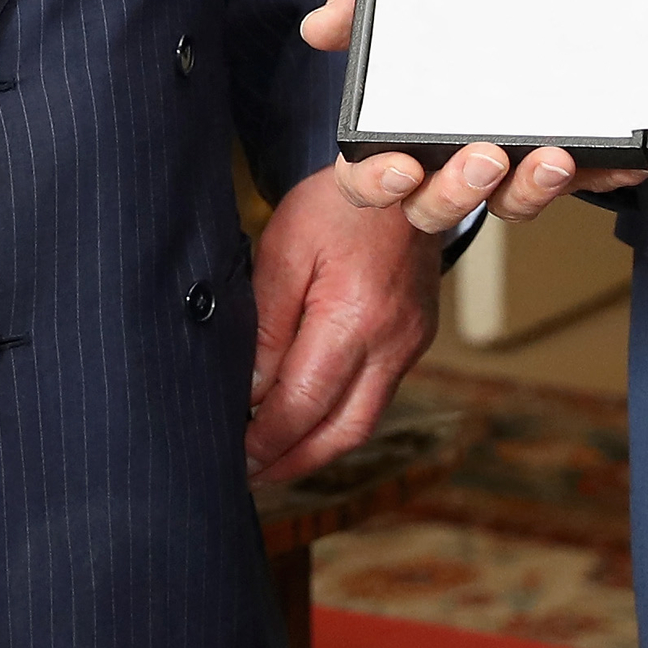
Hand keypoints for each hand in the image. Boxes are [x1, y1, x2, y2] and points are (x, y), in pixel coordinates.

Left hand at [244, 157, 441, 484]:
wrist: (404, 171)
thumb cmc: (338, 203)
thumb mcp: (283, 250)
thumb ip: (265, 326)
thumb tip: (247, 391)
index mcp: (355, 317)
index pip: (303, 403)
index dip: (265, 440)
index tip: (231, 456)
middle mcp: (391, 341)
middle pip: (340, 431)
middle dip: (290, 462)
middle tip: (247, 476)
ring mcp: (410, 344)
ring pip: (362, 423)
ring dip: (316, 450)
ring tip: (271, 462)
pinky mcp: (415, 341)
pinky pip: (376, 397)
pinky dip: (338, 420)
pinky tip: (306, 422)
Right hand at [300, 0, 647, 231]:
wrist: (514, 15)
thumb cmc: (438, 35)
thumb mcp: (395, 15)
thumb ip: (356, 13)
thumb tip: (320, 26)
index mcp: (398, 144)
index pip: (367, 182)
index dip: (377, 184)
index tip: (400, 169)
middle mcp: (448, 170)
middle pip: (438, 208)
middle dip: (460, 192)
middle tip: (485, 158)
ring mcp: (506, 172)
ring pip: (511, 205)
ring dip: (531, 190)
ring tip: (554, 158)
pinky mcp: (559, 167)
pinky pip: (583, 184)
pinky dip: (608, 175)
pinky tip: (632, 163)